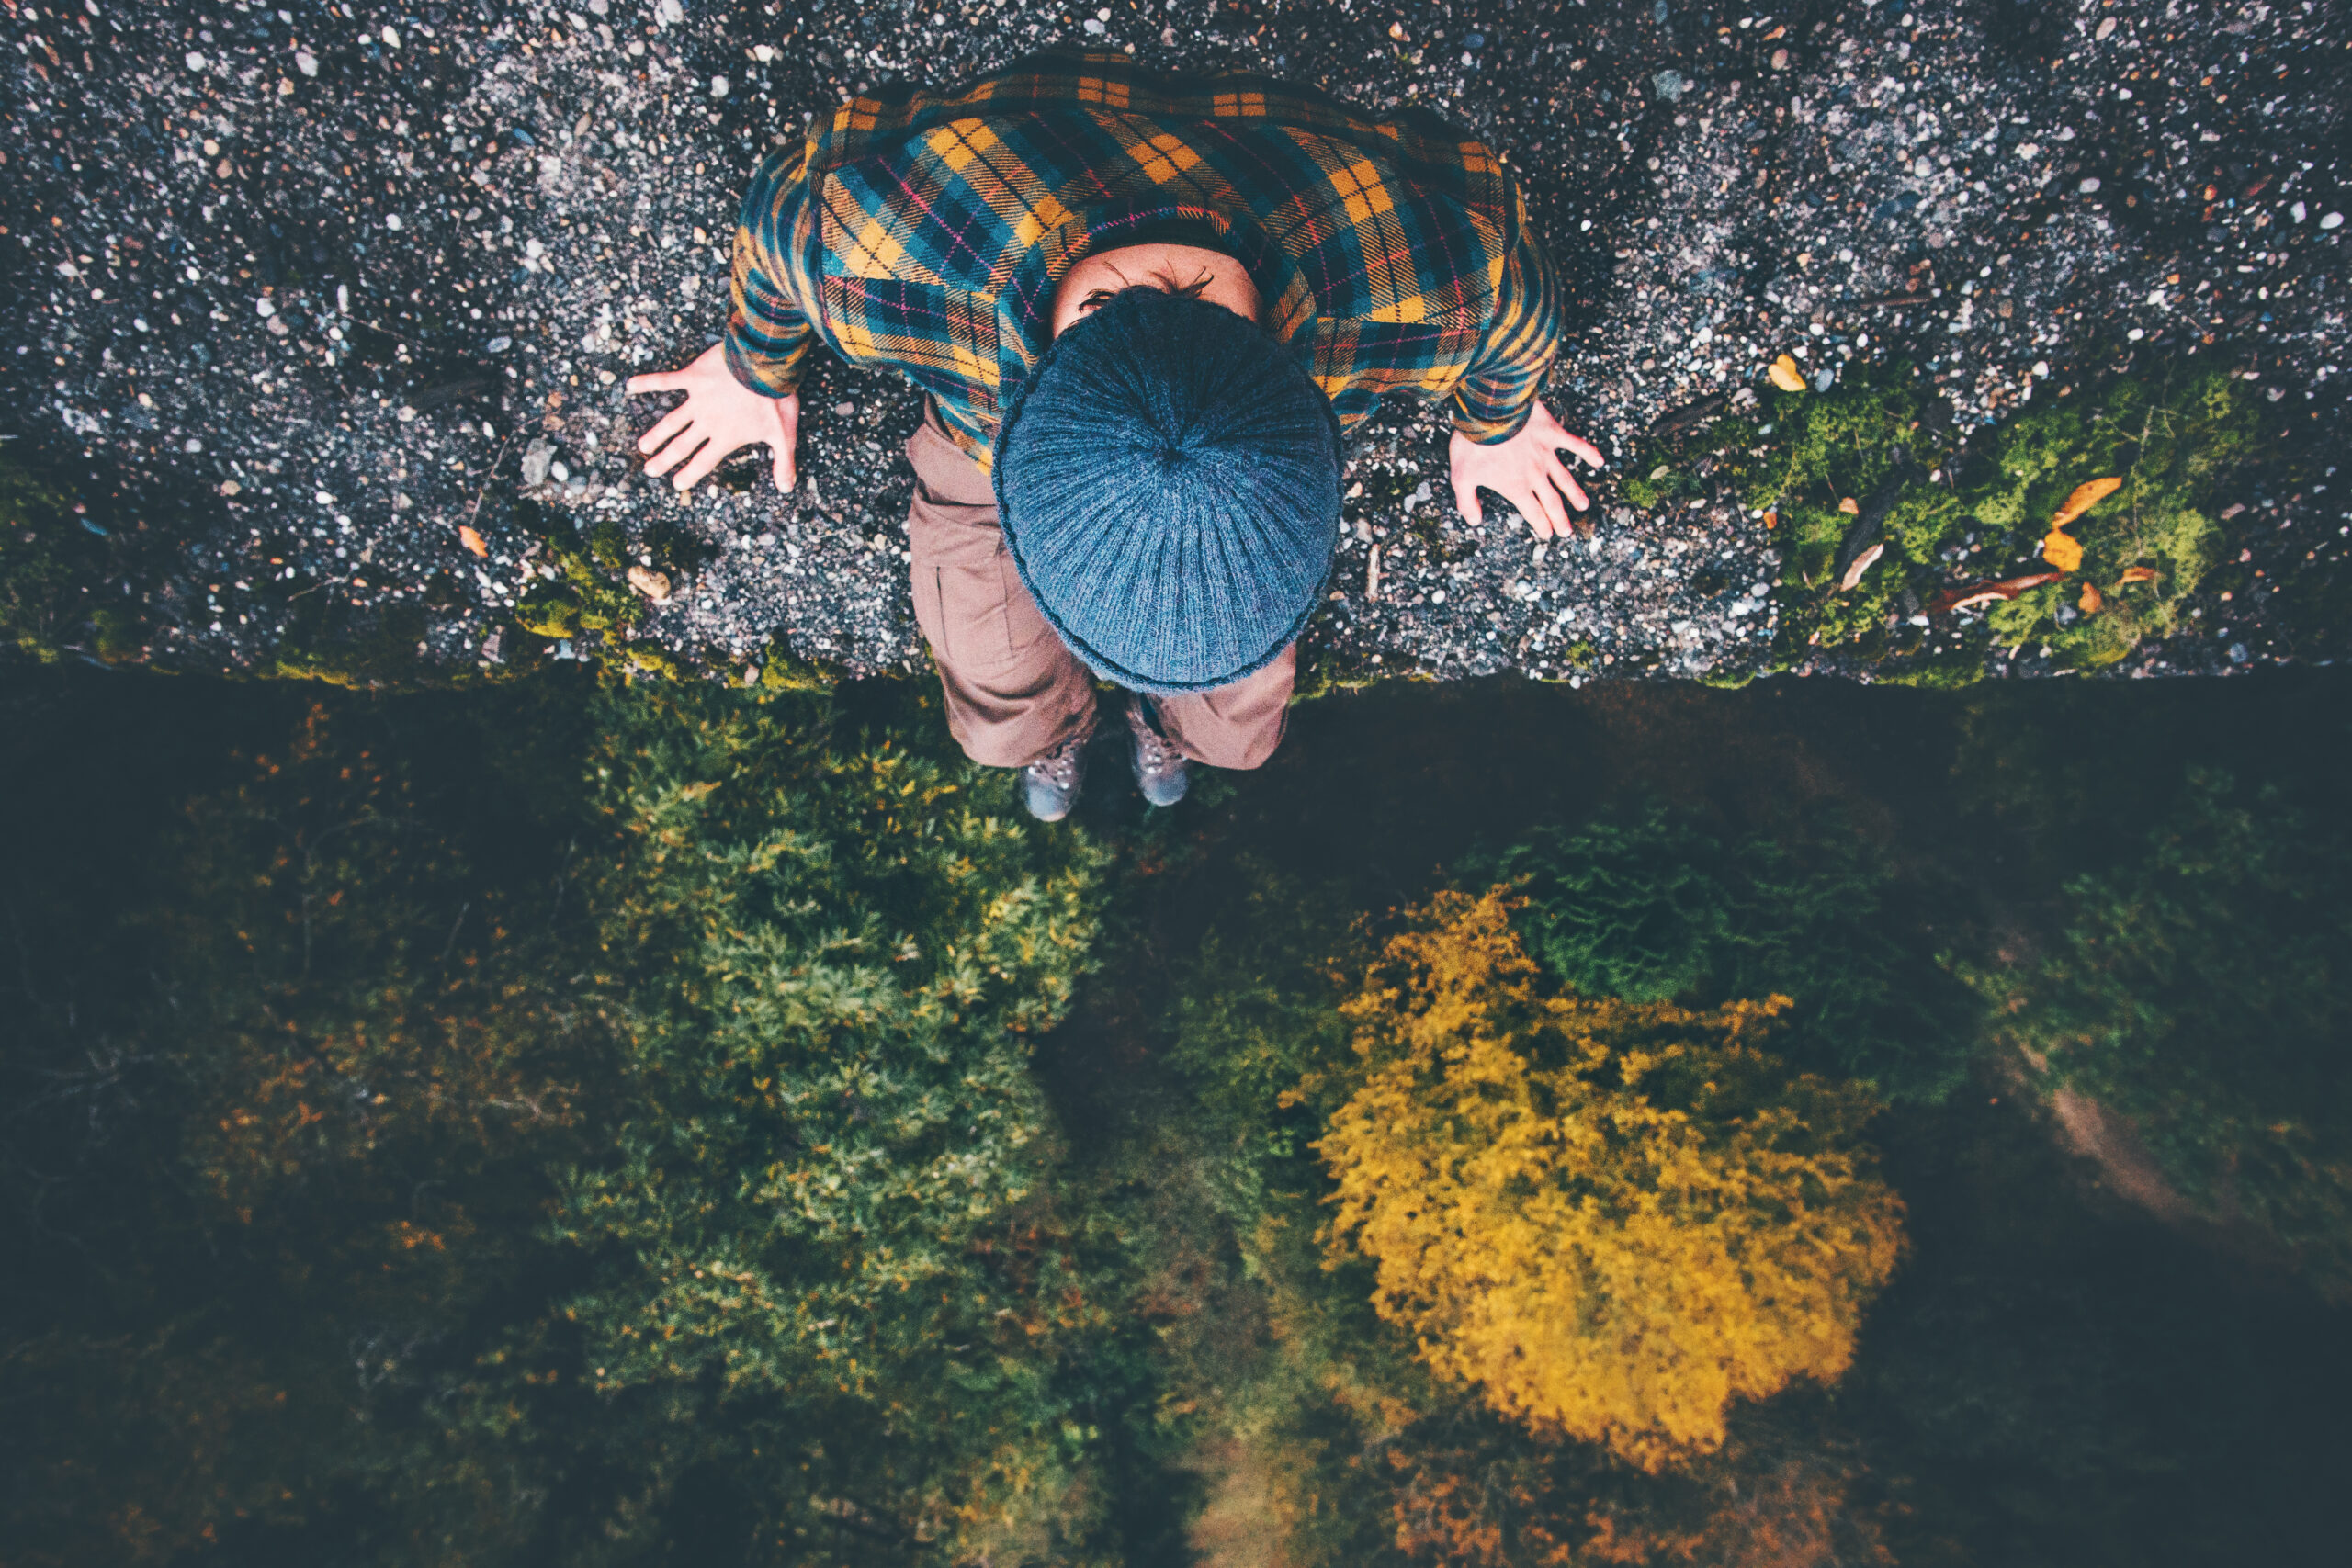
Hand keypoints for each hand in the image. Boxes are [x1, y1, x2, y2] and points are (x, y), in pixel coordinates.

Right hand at [627, 342, 799, 492]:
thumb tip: (786, 489)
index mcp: (727, 436)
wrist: (766, 364)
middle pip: (682, 446)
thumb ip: (783, 463)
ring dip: (656, 434)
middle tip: (650, 470)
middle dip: (665, 460)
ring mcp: (698, 400)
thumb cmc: (776, 399)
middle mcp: (708, 422)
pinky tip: (630, 386)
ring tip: (643, 446)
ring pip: (672, 421)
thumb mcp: (785, 435)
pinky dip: (647, 383)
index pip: (704, 461)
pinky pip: (666, 381)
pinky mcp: (693, 377)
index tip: (677, 484)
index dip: (691, 473)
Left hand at [1447, 400, 1606, 539]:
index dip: (1541, 524)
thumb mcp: (1461, 477)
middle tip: (1567, 531)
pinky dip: (1589, 453)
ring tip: (1583, 505)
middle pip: (1551, 501)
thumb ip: (1467, 502)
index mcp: (1515, 486)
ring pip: (1564, 479)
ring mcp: (1546, 454)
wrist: (1488, 412)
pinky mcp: (1552, 434)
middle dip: (1560, 518)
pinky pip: (1575, 445)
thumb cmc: (1473, 445)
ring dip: (1574, 493)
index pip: (1532, 511)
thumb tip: (1475, 521)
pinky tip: (1599, 462)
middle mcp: (1535, 475)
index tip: (1548, 534)